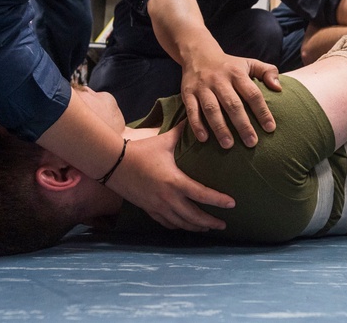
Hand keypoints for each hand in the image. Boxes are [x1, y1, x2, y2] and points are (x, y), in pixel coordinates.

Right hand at [106, 125, 233, 230]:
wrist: (113, 163)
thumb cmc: (141, 151)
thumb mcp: (163, 141)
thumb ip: (182, 131)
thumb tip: (195, 118)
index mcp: (174, 181)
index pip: (202, 194)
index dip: (218, 201)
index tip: (232, 204)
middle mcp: (167, 198)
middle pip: (193, 216)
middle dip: (209, 222)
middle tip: (223, 225)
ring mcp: (157, 206)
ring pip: (180, 223)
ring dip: (195, 227)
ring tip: (207, 228)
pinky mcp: (148, 209)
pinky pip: (166, 223)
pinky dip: (178, 226)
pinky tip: (185, 226)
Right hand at [181, 51, 280, 147]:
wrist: (198, 54)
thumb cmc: (229, 65)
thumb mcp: (249, 63)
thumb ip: (267, 72)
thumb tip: (279, 88)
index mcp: (237, 74)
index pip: (252, 94)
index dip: (262, 111)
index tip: (270, 128)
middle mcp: (219, 80)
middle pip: (232, 104)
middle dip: (242, 124)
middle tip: (252, 143)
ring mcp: (202, 87)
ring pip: (211, 108)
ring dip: (220, 127)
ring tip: (228, 145)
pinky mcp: (188, 93)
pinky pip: (191, 110)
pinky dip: (196, 124)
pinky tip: (203, 139)